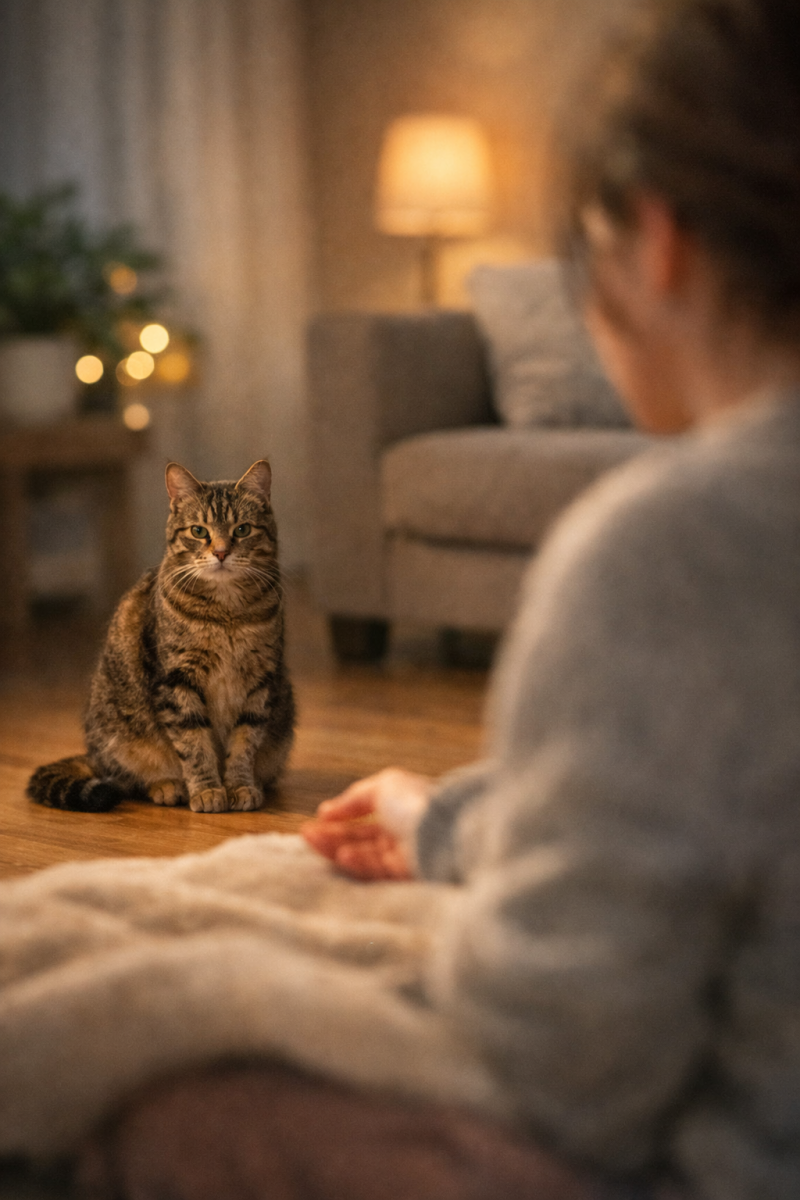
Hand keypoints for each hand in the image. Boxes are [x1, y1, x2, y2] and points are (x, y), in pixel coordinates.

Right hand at [302, 768, 433, 881]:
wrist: (442, 831)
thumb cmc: (416, 802)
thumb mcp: (384, 785)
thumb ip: (354, 798)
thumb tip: (327, 810)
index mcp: (403, 809)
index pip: (366, 817)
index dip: (341, 818)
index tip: (317, 820)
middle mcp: (403, 833)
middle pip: (360, 838)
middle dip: (331, 835)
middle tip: (305, 833)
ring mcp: (404, 856)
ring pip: (362, 855)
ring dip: (336, 849)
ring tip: (312, 840)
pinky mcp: (404, 878)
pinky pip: (374, 871)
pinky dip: (356, 863)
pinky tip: (341, 855)